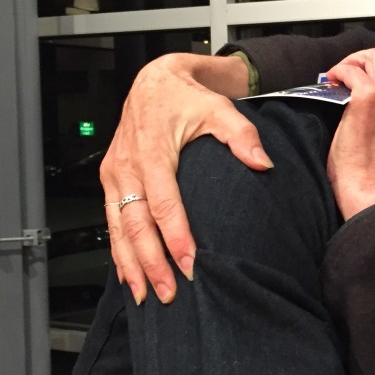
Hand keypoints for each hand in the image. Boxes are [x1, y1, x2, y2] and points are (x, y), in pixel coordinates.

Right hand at [100, 52, 268, 303]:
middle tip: (168, 293)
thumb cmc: (186, 97)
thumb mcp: (218, 108)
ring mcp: (115, 175)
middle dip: (151, 262)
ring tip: (146, 294)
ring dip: (131, 264)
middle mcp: (127, 166)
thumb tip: (263, 161)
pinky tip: (128, 274)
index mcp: (152, 152)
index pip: (164, 203)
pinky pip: (111, 221)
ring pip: (118, 228)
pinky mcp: (112, 180)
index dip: (176, 237)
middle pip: (137, 224)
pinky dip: (119, 251)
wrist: (155, 81)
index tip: (190, 264)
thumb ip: (241, 135)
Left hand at [326, 48, 374, 219]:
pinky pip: (351, 69)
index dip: (374, 68)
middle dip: (361, 59)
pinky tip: (332, 86)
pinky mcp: (366, 97)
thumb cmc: (374, 170)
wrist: (370, 187)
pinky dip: (338, 72)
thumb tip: (360, 97)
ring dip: (350, 63)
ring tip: (337, 80)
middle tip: (344, 76)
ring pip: (371, 55)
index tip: (357, 79)